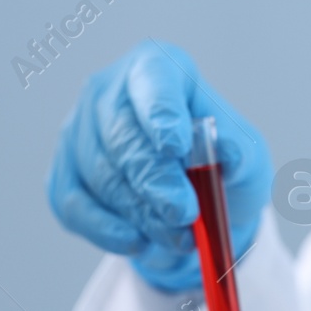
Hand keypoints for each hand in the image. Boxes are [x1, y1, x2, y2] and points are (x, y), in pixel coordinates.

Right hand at [47, 40, 271, 292]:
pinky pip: (75, 207)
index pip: (152, 80)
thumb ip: (239, 151)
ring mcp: (78, 133)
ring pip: (102, 177)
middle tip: (184, 213)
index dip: (162, 113)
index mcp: (156, 68)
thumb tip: (227, 152)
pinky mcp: (64, 175)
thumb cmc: (218, 165)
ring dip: (142, 214)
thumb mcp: (245, 155)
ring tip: (180, 237)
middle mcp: (108, 93)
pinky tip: (137, 242)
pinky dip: (108, 231)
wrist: (195, 202)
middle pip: (122, 136)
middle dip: (154, 181)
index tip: (176, 146)